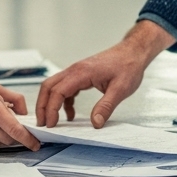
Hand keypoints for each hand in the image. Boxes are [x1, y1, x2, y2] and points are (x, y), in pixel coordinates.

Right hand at [36, 20, 174, 127]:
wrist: (133, 52)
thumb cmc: (128, 66)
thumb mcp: (120, 89)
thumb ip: (106, 107)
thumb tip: (95, 124)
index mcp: (82, 72)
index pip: (57, 91)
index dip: (51, 109)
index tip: (51, 125)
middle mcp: (75, 70)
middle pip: (48, 86)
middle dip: (42, 106)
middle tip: (42, 124)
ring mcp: (76, 71)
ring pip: (54, 86)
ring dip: (49, 103)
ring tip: (51, 122)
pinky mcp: (81, 75)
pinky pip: (65, 88)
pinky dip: (63, 101)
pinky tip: (70, 114)